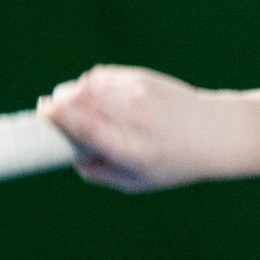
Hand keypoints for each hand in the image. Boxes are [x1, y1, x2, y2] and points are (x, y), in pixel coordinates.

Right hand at [38, 64, 243, 192]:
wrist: (215, 133)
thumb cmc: (172, 163)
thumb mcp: (137, 182)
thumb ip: (101, 173)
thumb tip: (71, 158)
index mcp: (132, 151)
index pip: (88, 128)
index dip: (60, 116)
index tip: (43, 112)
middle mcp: (136, 120)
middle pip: (82, 101)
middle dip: (60, 103)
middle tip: (53, 112)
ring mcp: (140, 94)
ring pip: (89, 85)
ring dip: (73, 93)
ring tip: (73, 106)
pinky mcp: (142, 78)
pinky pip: (102, 76)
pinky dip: (90, 85)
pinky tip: (94, 96)